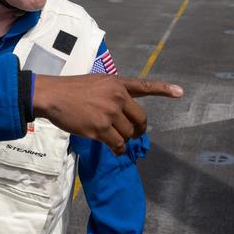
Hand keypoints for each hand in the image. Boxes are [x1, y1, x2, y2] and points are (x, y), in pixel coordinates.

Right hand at [32, 75, 182, 153]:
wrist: (52, 96)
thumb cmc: (71, 90)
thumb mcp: (97, 83)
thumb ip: (113, 93)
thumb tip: (123, 113)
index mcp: (117, 84)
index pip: (145, 86)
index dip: (164, 90)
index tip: (180, 92)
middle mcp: (117, 97)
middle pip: (140, 120)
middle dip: (138, 130)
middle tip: (132, 134)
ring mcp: (110, 113)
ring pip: (129, 134)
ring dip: (124, 140)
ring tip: (113, 138)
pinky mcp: (100, 129)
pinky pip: (118, 145)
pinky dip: (118, 150)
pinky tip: (114, 149)